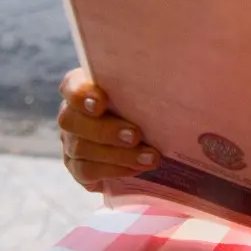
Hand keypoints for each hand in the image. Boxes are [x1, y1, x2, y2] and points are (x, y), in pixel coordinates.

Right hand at [57, 67, 159, 189]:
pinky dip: (115, 170)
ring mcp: (70, 143)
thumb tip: (179, 78)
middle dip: (105, 130)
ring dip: (118, 155)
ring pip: (81, 149)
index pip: (71, 86)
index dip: (82, 95)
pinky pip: (88, 171)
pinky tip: (138, 169)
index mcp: (82, 88)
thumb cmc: (142, 104)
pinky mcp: (78, 168)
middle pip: (71, 120)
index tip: (101, 102)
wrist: (141, 137)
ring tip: (150, 157)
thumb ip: (147, 85)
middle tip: (136, 135)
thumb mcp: (143, 91)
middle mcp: (71, 115)